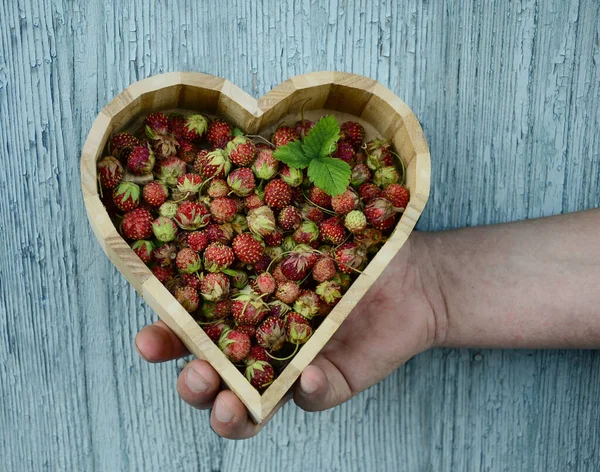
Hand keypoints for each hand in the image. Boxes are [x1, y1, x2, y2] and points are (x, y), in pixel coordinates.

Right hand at [135, 232, 443, 438]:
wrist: (412, 275)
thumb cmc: (353, 243)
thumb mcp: (310, 216)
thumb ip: (275, 205)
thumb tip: (236, 179)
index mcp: (243, 305)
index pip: (193, 328)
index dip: (166, 338)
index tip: (147, 339)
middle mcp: (260, 341)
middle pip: (212, 374)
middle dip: (193, 382)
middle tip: (195, 375)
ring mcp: (293, 366)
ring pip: (247, 405)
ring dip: (227, 412)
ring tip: (225, 403)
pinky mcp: (329, 382)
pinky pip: (310, 398)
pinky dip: (305, 391)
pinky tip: (308, 374)